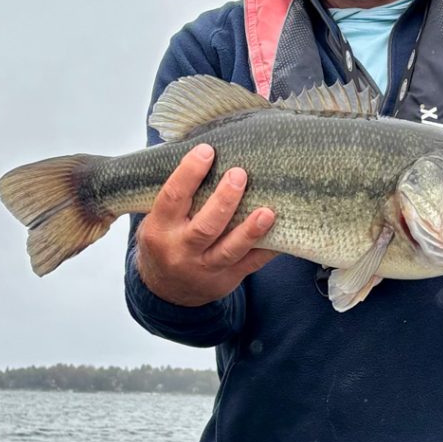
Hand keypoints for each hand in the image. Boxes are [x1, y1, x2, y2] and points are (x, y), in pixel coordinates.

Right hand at [135, 144, 277, 306]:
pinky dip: (268, 249)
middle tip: (239, 174)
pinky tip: (283, 233)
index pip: (172, 198)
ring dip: (250, 230)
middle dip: (224, 200)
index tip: (207, 151)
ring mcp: (205, 267)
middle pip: (205, 227)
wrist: (168, 290)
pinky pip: (251, 264)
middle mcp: (182, 250)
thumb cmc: (167, 241)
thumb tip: (206, 151)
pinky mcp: (228, 278)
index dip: (188, 173)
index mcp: (160, 229)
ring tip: (268, 212)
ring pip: (229, 250)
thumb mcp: (159, 219)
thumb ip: (178, 196)